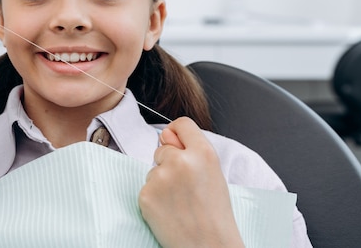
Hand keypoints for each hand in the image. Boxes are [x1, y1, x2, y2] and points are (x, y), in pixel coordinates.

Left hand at [139, 117, 243, 247]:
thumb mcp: (214, 175)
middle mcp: (181, 161)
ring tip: (180, 204)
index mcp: (204, 153)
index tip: (175, 142)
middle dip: (168, 164)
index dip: (177, 133)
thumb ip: (191, 150)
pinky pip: (145, 188)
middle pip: (162, 148)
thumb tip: (165, 134)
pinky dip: (153, 199)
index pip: (182, 124)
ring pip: (152, 170)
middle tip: (185, 189)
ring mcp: (161, 177)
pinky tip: (169, 212)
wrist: (209, 247)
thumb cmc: (215, 215)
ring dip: (161, 183)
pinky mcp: (146, 194)